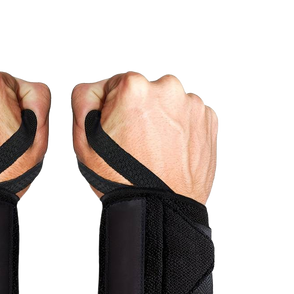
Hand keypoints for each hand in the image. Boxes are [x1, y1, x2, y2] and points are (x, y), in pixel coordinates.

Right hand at [71, 72, 218, 203]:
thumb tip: (93, 88)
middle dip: (139, 111)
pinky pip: (189, 115)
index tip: (116, 131)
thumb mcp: (84, 141)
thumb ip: (83, 100)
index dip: (113, 109)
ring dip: (162, 119)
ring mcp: (192, 104)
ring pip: (168, 103)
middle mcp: (167, 88)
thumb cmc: (121, 180)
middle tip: (135, 143)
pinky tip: (171, 151)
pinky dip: (181, 129)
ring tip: (154, 150)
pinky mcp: (209, 119)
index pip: (116, 84)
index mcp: (133, 87)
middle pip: (145, 91)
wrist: (159, 209)